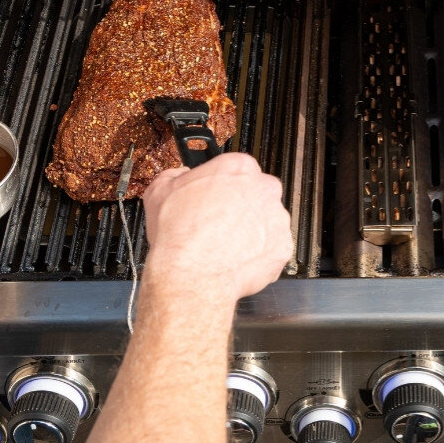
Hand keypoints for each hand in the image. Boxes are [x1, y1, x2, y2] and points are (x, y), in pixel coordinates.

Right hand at [141, 153, 291, 304]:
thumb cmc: (179, 235)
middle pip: (256, 193)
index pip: (237, 169)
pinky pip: (273, 247)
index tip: (216, 197)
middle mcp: (264, 189)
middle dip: (241, 207)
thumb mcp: (160, 192)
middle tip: (220, 223)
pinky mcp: (283, 245)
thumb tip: (179, 176)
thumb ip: (175, 176)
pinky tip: (237, 258)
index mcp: (238, 168)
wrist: (192, 274)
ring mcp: (277, 218)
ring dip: (252, 230)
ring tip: (226, 245)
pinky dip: (259, 253)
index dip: (223, 186)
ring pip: (267, 220)